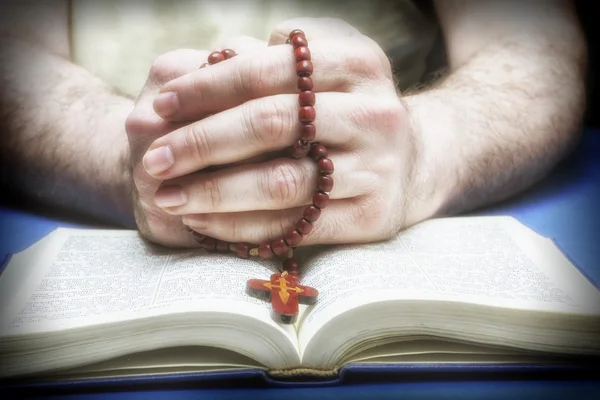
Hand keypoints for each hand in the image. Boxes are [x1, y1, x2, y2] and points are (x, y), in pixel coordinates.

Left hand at [143, 18, 422, 245]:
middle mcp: (375, 112)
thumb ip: (257, 67)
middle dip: (202, 142)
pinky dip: (243, 227)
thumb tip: (180, 84)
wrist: (412, 160)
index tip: (161, 105)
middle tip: (154, 160)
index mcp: (357, 62)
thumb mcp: (317, 71)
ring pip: (282, 182)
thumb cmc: (343, 110)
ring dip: (214, 192)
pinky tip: (205, 224)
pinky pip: (297, 225)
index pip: (268, 71)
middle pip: (272, 124)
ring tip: (167, 197)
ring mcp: (379, 168)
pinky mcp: (374, 217)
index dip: (207, 88)